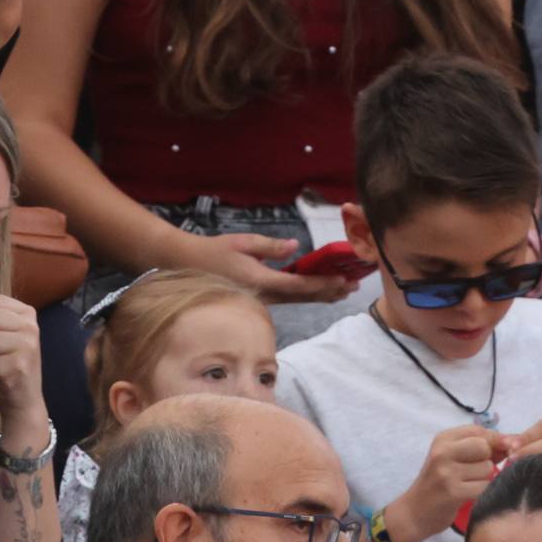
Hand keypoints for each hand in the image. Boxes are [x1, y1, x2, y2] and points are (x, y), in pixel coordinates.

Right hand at [191, 231, 354, 304]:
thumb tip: (296, 246)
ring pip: (296, 299)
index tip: (342, 281)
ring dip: (320, 295)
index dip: (321, 284)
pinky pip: (286, 297)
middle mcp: (262, 294)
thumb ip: (271, 247)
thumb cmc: (214, 251)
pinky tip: (319, 291)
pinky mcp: (258, 297)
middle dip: (328, 292)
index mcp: (260, 280)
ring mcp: (260, 299)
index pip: (297, 285)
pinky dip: (305, 293)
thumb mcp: (243, 242)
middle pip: (301, 297)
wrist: (188, 266)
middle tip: (353, 287)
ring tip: (342, 291)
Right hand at [390, 424, 514, 541]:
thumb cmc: (438, 484)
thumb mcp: (452, 458)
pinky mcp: (453, 492)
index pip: (480, 431)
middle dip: (487, 460)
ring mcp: (446, 473)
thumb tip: (515, 441)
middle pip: (485, 447)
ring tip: (467, 485)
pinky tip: (468, 496)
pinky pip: (484, 487)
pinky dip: (481, 492)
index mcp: (442, 440)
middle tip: (474, 473)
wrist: (414, 513)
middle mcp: (442, 452)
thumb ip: (481, 447)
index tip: (490, 456)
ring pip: (487, 468)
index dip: (493, 443)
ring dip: (484, 479)